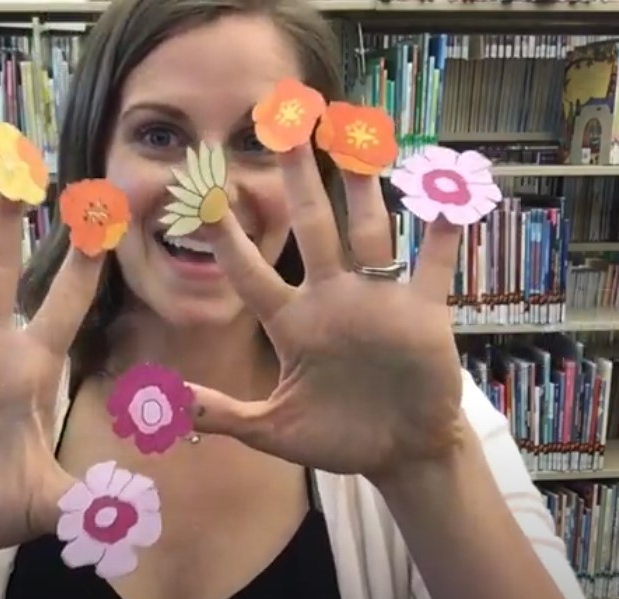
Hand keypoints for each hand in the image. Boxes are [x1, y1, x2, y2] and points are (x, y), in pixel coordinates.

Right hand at [0, 193, 96, 564]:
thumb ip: (90, 498)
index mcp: (34, 366)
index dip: (83, 263)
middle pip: (3, 274)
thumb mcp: (52, 501)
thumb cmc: (2, 500)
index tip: (98, 214)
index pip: (67, 304)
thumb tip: (137, 509)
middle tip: (12, 169)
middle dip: (7, 225)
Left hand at [191, 146, 465, 482]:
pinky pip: (434, 263)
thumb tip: (167, 405)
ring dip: (364, 187)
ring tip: (357, 138)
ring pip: (369, 232)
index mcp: (292, 323)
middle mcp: (331, 299)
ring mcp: (377, 300)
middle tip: (284, 124)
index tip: (203, 196)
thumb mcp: (272, 430)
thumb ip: (223, 414)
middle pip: (310, 227)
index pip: (252, 272)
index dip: (228, 238)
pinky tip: (450, 195)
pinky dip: (444, 232)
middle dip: (297, 178)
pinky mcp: (422, 312)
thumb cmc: (336, 438)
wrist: (399, 453)